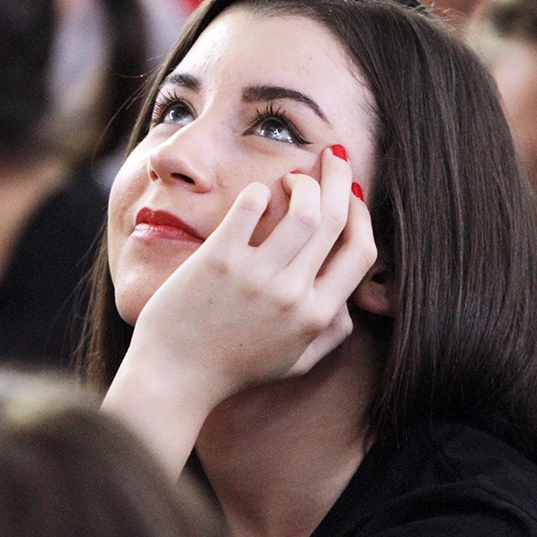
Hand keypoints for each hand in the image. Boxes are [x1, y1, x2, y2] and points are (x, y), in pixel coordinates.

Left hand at [101, 145, 375, 476]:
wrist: (174, 377)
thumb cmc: (234, 370)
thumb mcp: (295, 362)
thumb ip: (331, 334)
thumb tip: (351, 301)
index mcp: (316, 315)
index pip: (362, 252)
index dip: (362, 215)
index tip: (352, 197)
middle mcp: (293, 294)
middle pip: (336, 219)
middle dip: (341, 179)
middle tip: (334, 158)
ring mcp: (256, 275)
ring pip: (303, 209)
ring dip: (304, 181)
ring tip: (292, 177)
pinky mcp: (218, 259)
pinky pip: (250, 206)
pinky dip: (259, 192)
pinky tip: (256, 194)